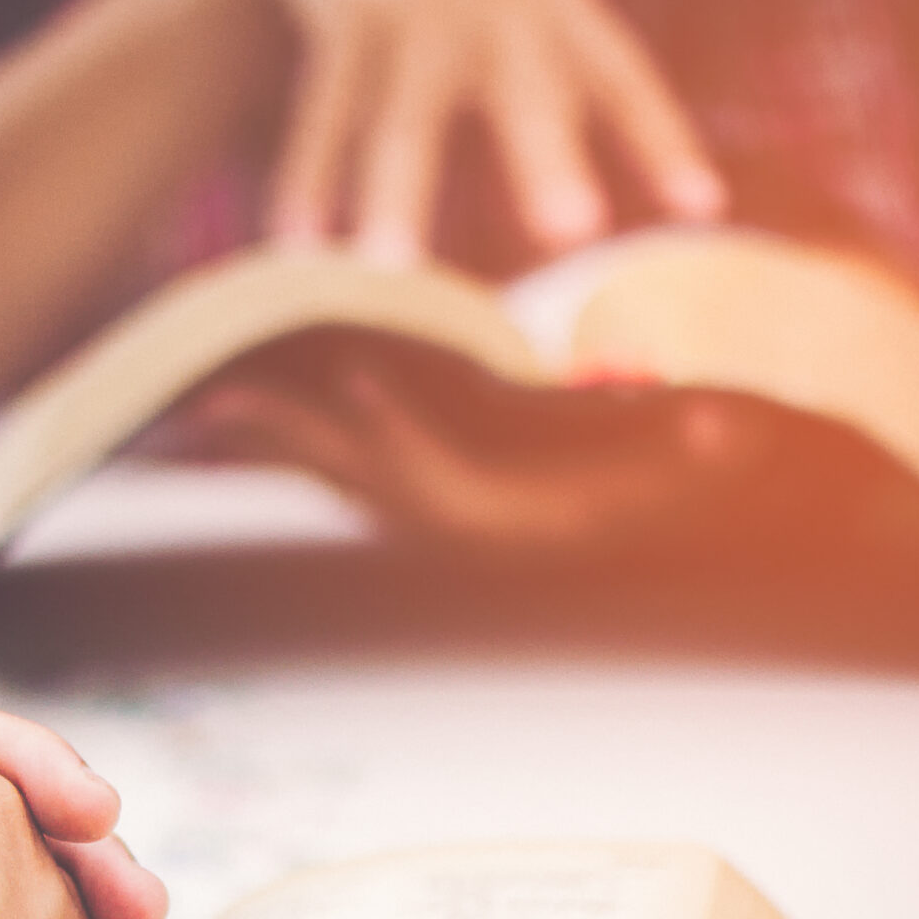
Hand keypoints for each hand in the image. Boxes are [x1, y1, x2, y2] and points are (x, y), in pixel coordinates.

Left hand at [174, 332, 779, 562]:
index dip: (396, 426)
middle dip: (289, 435)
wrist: (588, 544)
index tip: (361, 374)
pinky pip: (311, 461)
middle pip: (346, 470)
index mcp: (484, 511)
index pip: (435, 468)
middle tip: (220, 399)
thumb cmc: (624, 504)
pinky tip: (203, 418)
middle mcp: (428, 515)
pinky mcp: (379, 490)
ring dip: (258, 439)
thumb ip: (693, 450)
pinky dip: (265, 438)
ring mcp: (398, 505)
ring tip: (185, 412)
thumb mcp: (663, 477)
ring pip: (316, 467)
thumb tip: (732, 423)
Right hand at [268, 0, 723, 265]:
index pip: (623, 80)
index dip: (661, 140)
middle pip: (526, 96)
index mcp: (558, 15)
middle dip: (546, 159)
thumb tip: (664, 203)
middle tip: (573, 230)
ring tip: (391, 270)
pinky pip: (323, 114)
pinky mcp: (343, 23)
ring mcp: (414, 20)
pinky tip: (300, 244)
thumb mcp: (536, 4)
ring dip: (397, 195)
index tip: (702, 208)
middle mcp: (495, 16)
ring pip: (405, 121)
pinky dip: (310, 179)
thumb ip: (562, 82)